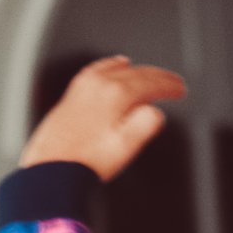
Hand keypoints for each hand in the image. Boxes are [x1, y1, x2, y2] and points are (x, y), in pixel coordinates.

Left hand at [19, 56, 186, 183]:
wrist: (50, 167)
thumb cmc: (85, 162)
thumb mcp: (124, 147)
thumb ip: (144, 125)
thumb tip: (156, 112)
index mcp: (116, 95)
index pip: (150, 83)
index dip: (169, 86)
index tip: (181, 89)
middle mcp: (100, 84)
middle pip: (137, 73)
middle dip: (158, 77)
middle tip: (173, 82)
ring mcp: (85, 86)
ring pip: (119, 69)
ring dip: (139, 71)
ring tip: (151, 74)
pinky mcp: (74, 92)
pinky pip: (100, 68)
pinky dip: (114, 65)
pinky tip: (117, 66)